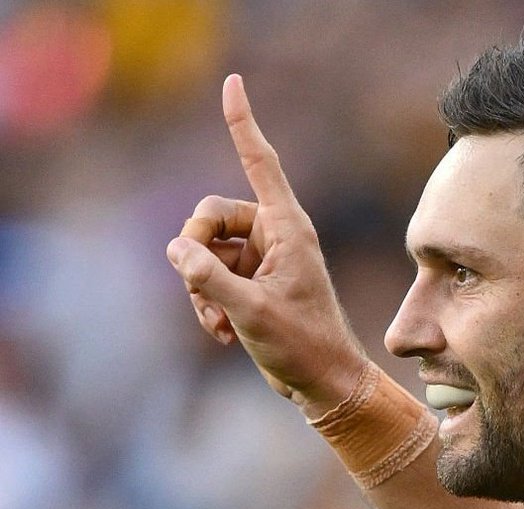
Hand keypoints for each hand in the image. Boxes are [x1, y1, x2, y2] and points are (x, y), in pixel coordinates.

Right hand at [165, 74, 366, 405]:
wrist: (324, 385)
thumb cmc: (303, 347)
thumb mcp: (250, 311)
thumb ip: (208, 277)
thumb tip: (176, 246)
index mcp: (287, 230)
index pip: (260, 164)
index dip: (243, 124)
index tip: (232, 84)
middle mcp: (275, 237)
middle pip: (211, 214)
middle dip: (194, 249)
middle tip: (196, 284)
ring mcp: (262, 261)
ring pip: (205, 250)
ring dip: (200, 286)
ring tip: (218, 321)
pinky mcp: (252, 284)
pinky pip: (210, 276)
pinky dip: (208, 303)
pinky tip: (221, 333)